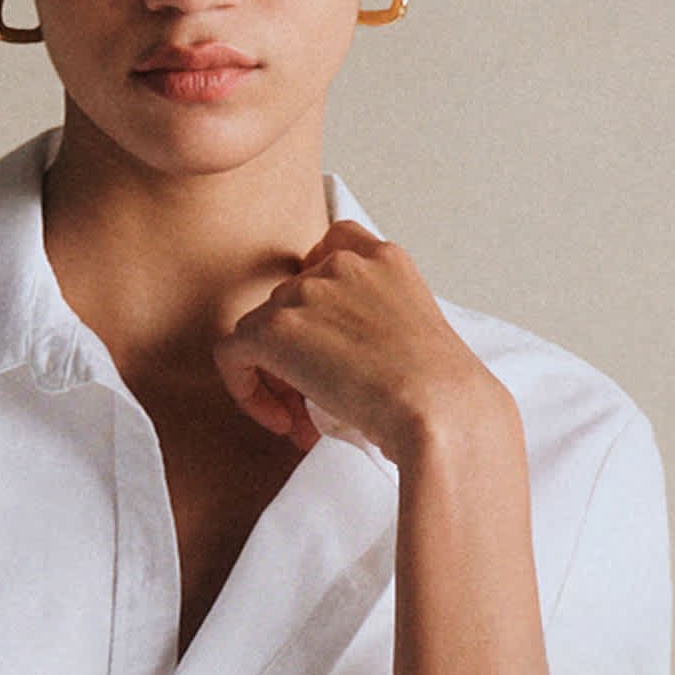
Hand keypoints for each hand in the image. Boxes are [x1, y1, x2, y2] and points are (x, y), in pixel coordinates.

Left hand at [215, 220, 515, 465]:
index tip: (328, 345)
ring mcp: (306, 291)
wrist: (439, 409)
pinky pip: (232, 355)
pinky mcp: (275, 328)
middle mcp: (341, 265)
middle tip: (316, 404)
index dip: (316, 302)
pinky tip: (282, 423)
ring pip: (260, 331)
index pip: (329, 251)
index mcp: (385, 259)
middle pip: (290, 301)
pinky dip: (246, 390)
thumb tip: (339, 357)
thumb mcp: (419, 335)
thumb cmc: (442, 393)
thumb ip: (376, 322)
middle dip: (297, 354)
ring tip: (306, 422)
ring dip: (277, 379)